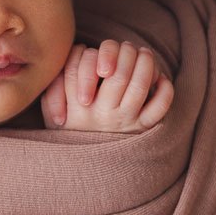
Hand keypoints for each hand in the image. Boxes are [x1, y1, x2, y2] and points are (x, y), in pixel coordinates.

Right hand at [40, 38, 173, 131]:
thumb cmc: (67, 129)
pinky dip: (165, 90)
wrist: (82, 167)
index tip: (99, 56)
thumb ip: (55, 82)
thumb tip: (79, 54)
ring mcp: (124, 121)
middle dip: (125, 52)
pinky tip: (160, 80)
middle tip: (128, 47)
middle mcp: (101, 114)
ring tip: (143, 54)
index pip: (85, 68)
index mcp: (76, 106)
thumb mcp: (50, 108)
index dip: (95, 55)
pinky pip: (159, 107)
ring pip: (139, 85)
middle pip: (118, 73)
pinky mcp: (141, 128)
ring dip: (145, 62)